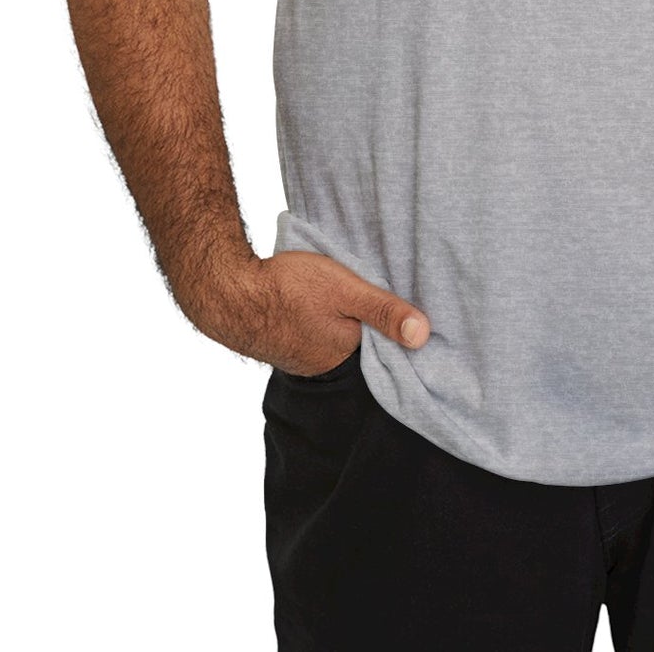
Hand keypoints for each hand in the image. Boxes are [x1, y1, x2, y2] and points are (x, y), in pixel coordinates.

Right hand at [180, 246, 431, 375]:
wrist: (230, 292)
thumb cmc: (289, 288)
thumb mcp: (346, 290)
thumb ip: (383, 311)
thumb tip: (424, 335)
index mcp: (346, 355)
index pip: (384, 351)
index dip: (396, 334)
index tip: (411, 316)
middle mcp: (325, 365)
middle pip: (361, 348)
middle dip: (372, 331)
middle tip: (383, 305)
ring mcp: (303, 358)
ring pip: (337, 342)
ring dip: (345, 326)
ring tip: (353, 305)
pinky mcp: (286, 345)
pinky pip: (316, 338)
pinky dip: (323, 325)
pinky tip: (322, 307)